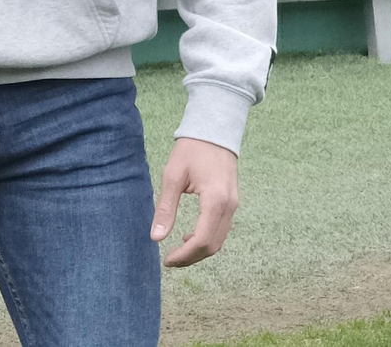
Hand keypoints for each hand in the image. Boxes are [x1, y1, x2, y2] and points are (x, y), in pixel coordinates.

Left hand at [150, 137, 238, 267]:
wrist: (214, 130)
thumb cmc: (192, 149)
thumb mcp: (173, 176)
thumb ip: (165, 208)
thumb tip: (156, 237)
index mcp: (215, 200)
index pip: (201, 240)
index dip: (184, 255)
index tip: (166, 260)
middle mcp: (229, 206)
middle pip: (213, 245)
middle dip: (191, 258)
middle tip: (170, 260)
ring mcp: (233, 205)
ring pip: (219, 240)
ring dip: (199, 251)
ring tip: (177, 251)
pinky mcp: (232, 202)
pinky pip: (222, 230)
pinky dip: (207, 239)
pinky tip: (190, 236)